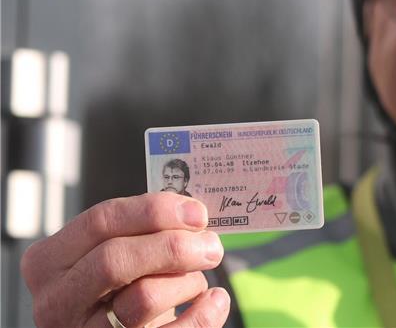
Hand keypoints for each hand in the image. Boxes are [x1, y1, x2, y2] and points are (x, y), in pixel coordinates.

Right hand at [21, 193, 229, 327]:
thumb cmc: (114, 289)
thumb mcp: (109, 256)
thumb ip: (137, 233)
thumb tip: (191, 213)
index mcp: (49, 262)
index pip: (100, 221)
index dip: (153, 211)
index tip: (196, 213)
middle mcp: (57, 300)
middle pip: (115, 259)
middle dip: (173, 247)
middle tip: (211, 246)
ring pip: (143, 298)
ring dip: (186, 283)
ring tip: (197, 280)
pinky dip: (203, 315)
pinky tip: (215, 301)